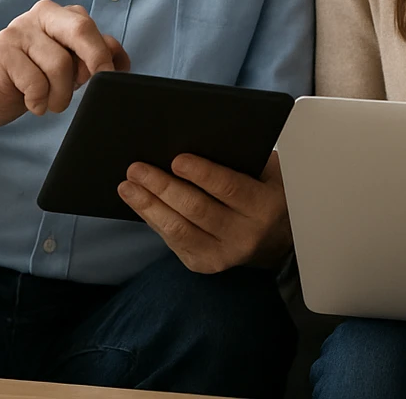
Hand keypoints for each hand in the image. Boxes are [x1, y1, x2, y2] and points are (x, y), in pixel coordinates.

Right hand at [0, 1, 128, 128]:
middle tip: (93, 86)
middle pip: (81, 29)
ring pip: (59, 63)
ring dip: (62, 94)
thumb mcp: (68, 66)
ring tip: (53, 103)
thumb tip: (119, 60)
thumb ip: (92, 56)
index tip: (110, 78)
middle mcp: (40, 15)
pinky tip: (33, 104)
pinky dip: (39, 100)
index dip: (107, 56)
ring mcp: (17, 31)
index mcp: (61, 15)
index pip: (94, 29)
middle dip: (95, 60)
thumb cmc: (32, 78)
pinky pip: (35, 82)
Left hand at [119, 151, 291, 274]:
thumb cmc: (268, 195)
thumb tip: (201, 141)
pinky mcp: (205, 264)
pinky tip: (141, 204)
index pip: (230, 188)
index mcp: (265, 206)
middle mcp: (245, 234)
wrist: (277, 240)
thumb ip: (244, 161)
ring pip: (179, 229)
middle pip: (196, 209)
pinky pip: (173, 240)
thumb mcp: (271, 174)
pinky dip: (154, 220)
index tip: (176, 159)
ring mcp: (223, 254)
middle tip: (138, 169)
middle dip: (163, 187)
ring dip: (149, 206)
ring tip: (128, 186)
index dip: (201, 173)